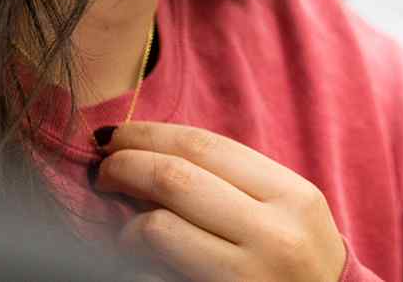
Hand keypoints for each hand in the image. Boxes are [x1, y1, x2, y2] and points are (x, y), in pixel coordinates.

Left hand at [92, 122, 346, 281]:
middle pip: (176, 179)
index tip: (117, 137)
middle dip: (125, 167)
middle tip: (102, 171)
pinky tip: (141, 267)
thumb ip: (236, 182)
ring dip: (128, 225)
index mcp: (292, 196)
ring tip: (128, 230)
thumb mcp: (289, 211)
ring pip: (159, 228)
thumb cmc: (299, 260)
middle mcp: (274, 234)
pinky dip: (136, 269)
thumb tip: (153, 152)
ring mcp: (248, 277)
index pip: (205, 147)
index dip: (150, 135)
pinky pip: (154, 279)